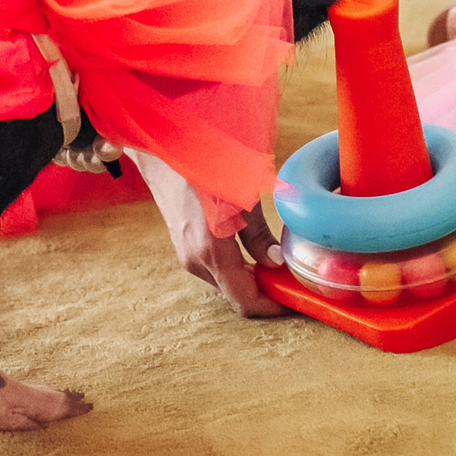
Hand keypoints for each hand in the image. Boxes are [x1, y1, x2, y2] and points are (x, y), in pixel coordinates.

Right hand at [127, 148, 284, 317]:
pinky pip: (214, 270)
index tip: (293, 299)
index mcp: (211, 251)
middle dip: (264, 292)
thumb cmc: (202, 164)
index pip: (244, 301)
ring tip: (275, 264)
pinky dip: (235, 269)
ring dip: (250, 280)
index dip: (272, 306)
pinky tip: (251, 253)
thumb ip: (259, 235)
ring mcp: (186, 256)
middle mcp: (195, 261)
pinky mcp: (184, 248)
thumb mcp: (242, 196)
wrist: (162, 149)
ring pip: (225, 284)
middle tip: (291, 279)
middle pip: (235, 295)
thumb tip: (277, 262)